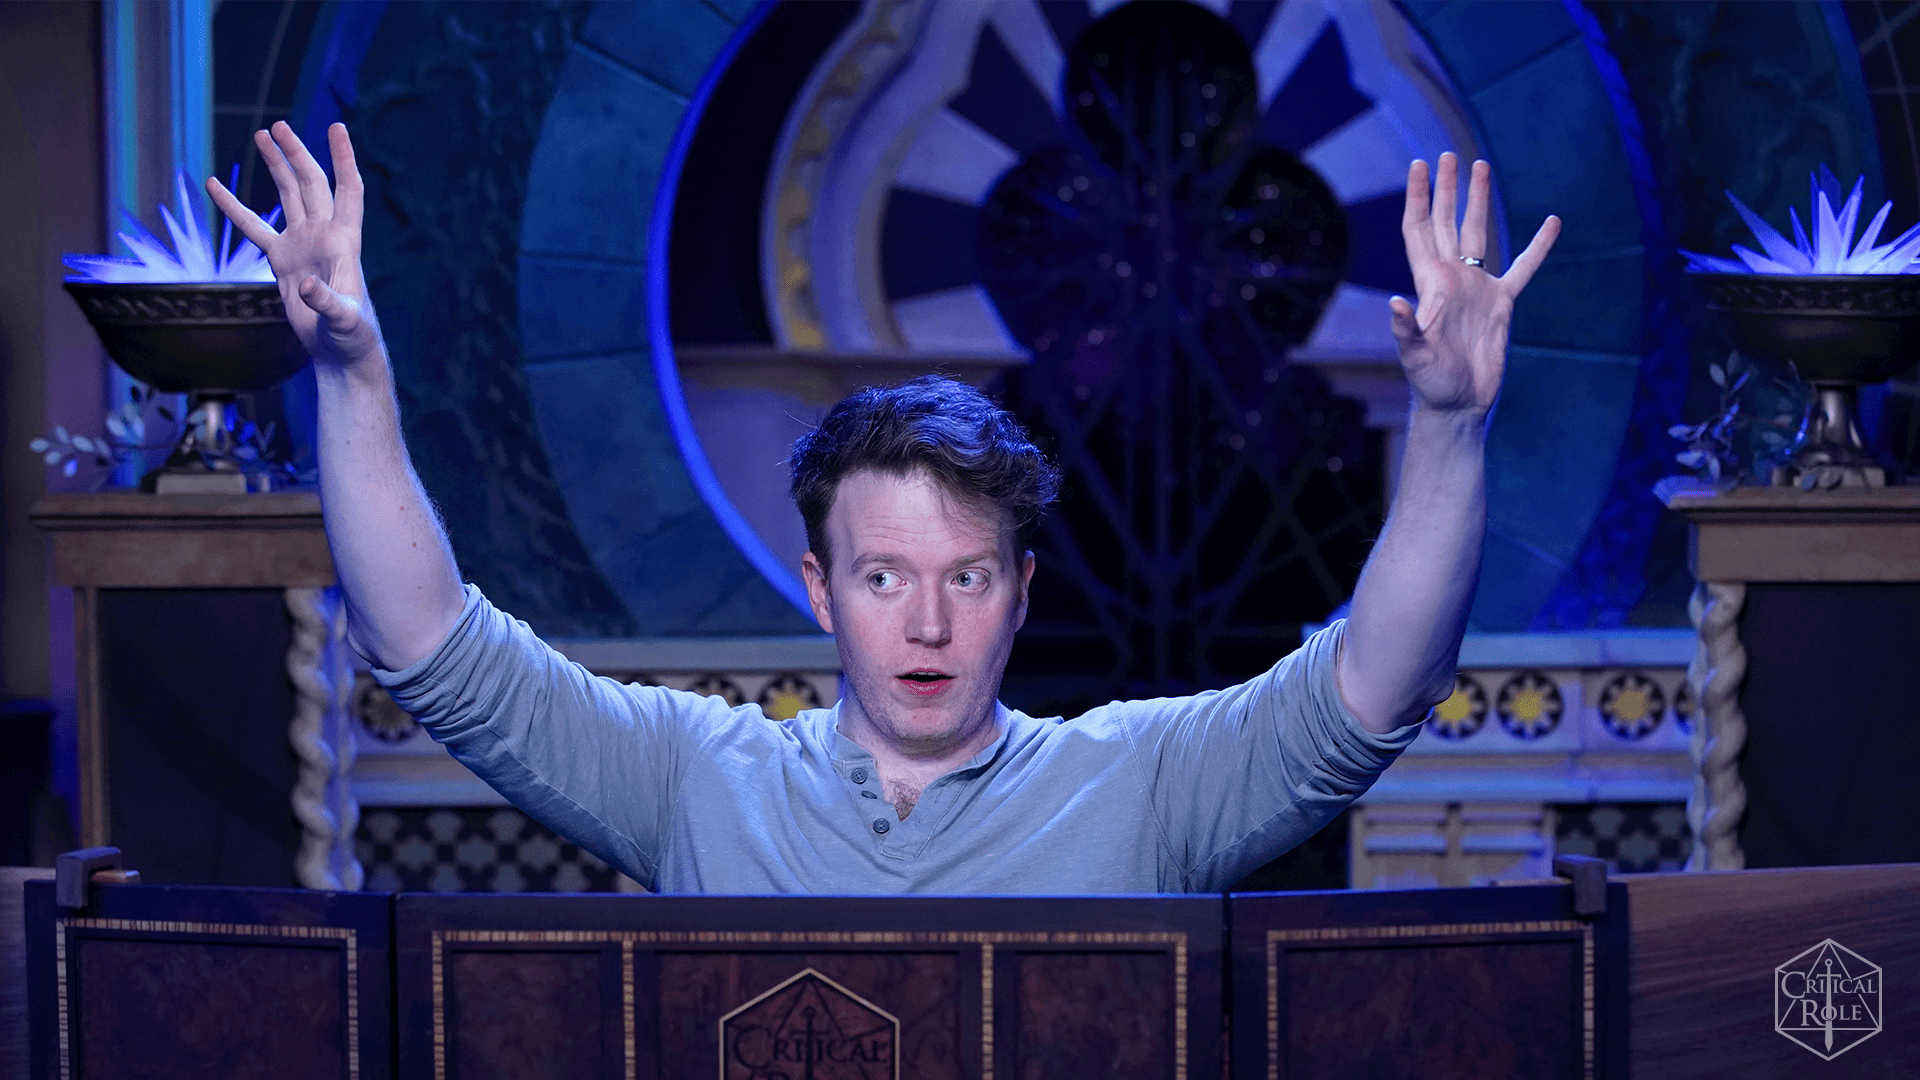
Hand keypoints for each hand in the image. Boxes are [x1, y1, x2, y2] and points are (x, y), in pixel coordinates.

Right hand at [206, 122, 380, 369]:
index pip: (348, 189)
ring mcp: (302, 243)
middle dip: (296, 153)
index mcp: (344, 241)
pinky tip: (214, 186)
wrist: (339, 350)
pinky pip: (253, 227)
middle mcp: (324, 235)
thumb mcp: (344, 319)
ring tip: (262, 134)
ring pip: (287, 195)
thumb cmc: (352, 334)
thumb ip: (327, 301)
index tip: (337, 127)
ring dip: (276, 166)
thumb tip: (304, 287)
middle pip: (311, 183)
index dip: (343, 158)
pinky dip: (233, 208)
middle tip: (277, 127)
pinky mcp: (282, 259)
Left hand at [1391, 153, 1559, 416]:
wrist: (1459, 404)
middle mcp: (1451, 278)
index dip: (1417, 197)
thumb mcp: (1415, 355)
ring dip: (1479, 202)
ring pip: (1479, 234)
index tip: (1419, 165)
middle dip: (1446, 189)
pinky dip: (1538, 246)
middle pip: (1446, 222)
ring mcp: (1477, 287)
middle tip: (1448, 154)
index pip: (1419, 230)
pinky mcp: (1501, 303)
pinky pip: (1524, 268)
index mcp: (1428, 283)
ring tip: (1481, 168)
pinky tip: (1552, 222)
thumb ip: (1407, 328)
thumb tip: (1395, 303)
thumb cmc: (1431, 383)